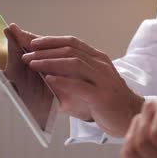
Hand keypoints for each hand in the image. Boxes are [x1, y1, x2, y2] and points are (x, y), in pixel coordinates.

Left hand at [11, 24, 143, 136]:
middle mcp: (102, 65)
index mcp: (98, 59)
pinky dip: (63, 81)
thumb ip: (73, 75)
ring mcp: (103, 79)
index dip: (51, 40)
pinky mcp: (102, 96)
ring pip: (74, 63)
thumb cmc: (107, 102)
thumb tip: (46, 73)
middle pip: (70, 50)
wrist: (130, 116)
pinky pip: (80, 85)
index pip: (72, 43)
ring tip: (32, 64)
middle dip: (45, 50)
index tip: (31, 40)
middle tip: (26, 54)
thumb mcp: (91, 83)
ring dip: (50, 61)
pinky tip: (49, 79)